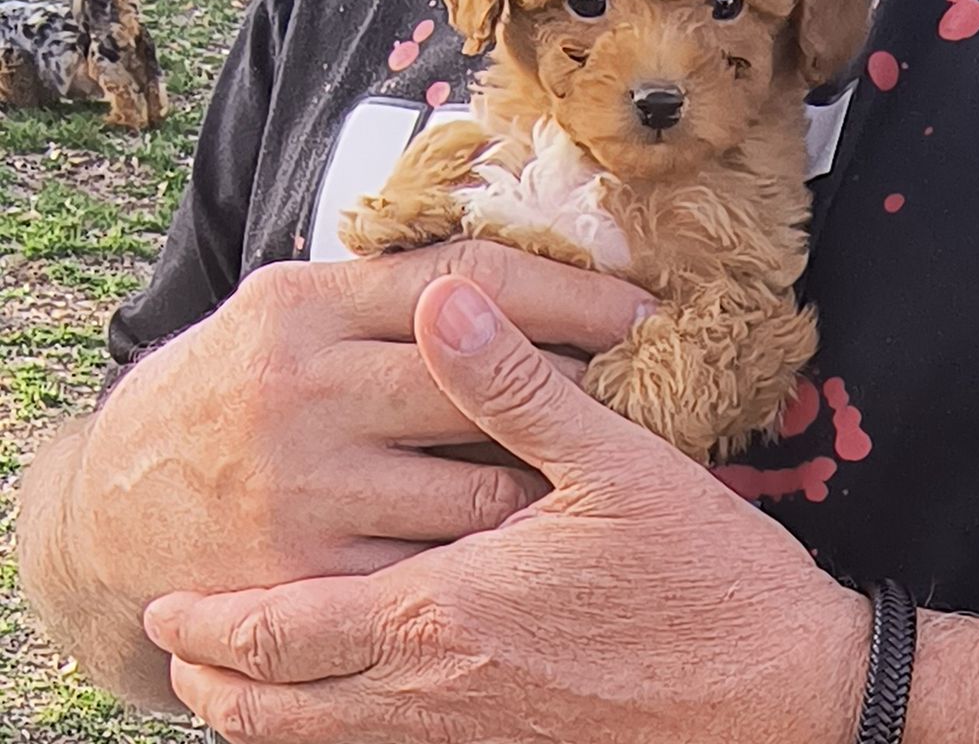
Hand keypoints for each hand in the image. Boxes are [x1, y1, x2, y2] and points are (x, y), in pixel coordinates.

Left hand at [144, 276, 870, 743]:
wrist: (786, 694)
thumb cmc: (704, 577)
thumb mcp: (614, 463)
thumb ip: (514, 386)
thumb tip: (441, 303)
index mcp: (445, 612)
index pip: (289, 629)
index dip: (216, 622)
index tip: (167, 605)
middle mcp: (441, 693)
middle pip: (287, 710)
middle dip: (221, 683)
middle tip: (178, 653)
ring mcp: (479, 739)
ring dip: (267, 722)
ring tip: (232, 697)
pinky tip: (353, 722)